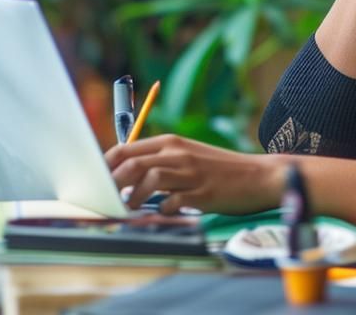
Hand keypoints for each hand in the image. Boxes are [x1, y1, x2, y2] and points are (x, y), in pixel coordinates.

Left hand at [105, 135, 284, 215]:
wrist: (259, 176)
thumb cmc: (219, 169)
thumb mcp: (188, 155)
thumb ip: (159, 160)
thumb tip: (125, 175)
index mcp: (171, 143)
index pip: (125, 149)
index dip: (105, 166)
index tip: (95, 181)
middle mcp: (178, 154)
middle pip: (132, 163)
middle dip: (112, 183)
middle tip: (106, 198)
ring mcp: (190, 174)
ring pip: (149, 179)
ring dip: (133, 196)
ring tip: (131, 207)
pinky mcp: (202, 193)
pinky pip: (173, 202)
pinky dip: (162, 209)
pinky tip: (165, 211)